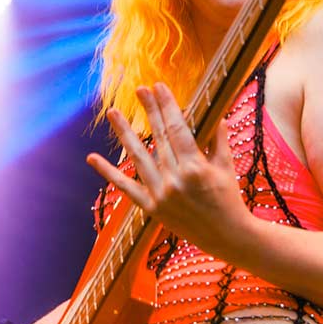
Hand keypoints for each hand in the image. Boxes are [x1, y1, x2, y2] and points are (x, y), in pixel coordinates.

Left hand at [87, 83, 256, 260]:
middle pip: (158, 138)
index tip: (158, 87)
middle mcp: (175, 180)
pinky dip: (108, 173)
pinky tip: (92, 158)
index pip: (177, 129)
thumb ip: (218, 139)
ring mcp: (160, 195)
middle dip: (149, 111)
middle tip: (139, 89)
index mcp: (195, 167)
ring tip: (112, 112)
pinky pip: (126, 188)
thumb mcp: (227, 167)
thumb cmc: (230, 199)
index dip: (166, 106)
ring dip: (124, 133)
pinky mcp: (151, 208)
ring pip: (138, 157)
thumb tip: (216, 114)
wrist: (227, 237)